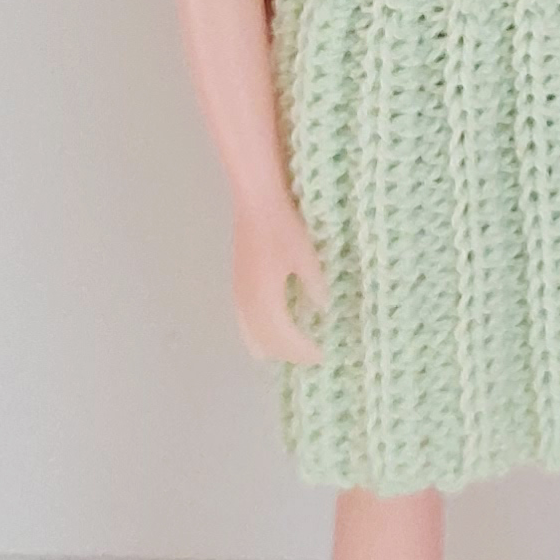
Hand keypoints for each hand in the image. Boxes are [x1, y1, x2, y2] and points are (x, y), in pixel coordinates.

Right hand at [231, 189, 327, 363]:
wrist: (256, 201)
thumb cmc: (283, 225)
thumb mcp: (307, 256)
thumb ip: (314, 285)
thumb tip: (322, 309)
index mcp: (265, 299)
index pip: (283, 339)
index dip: (301, 351)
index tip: (321, 356)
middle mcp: (247, 302)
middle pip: (264, 343)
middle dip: (286, 354)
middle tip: (309, 358)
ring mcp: (239, 293)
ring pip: (250, 334)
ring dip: (270, 346)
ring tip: (292, 350)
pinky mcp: (238, 282)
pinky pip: (245, 321)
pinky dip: (258, 333)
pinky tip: (270, 328)